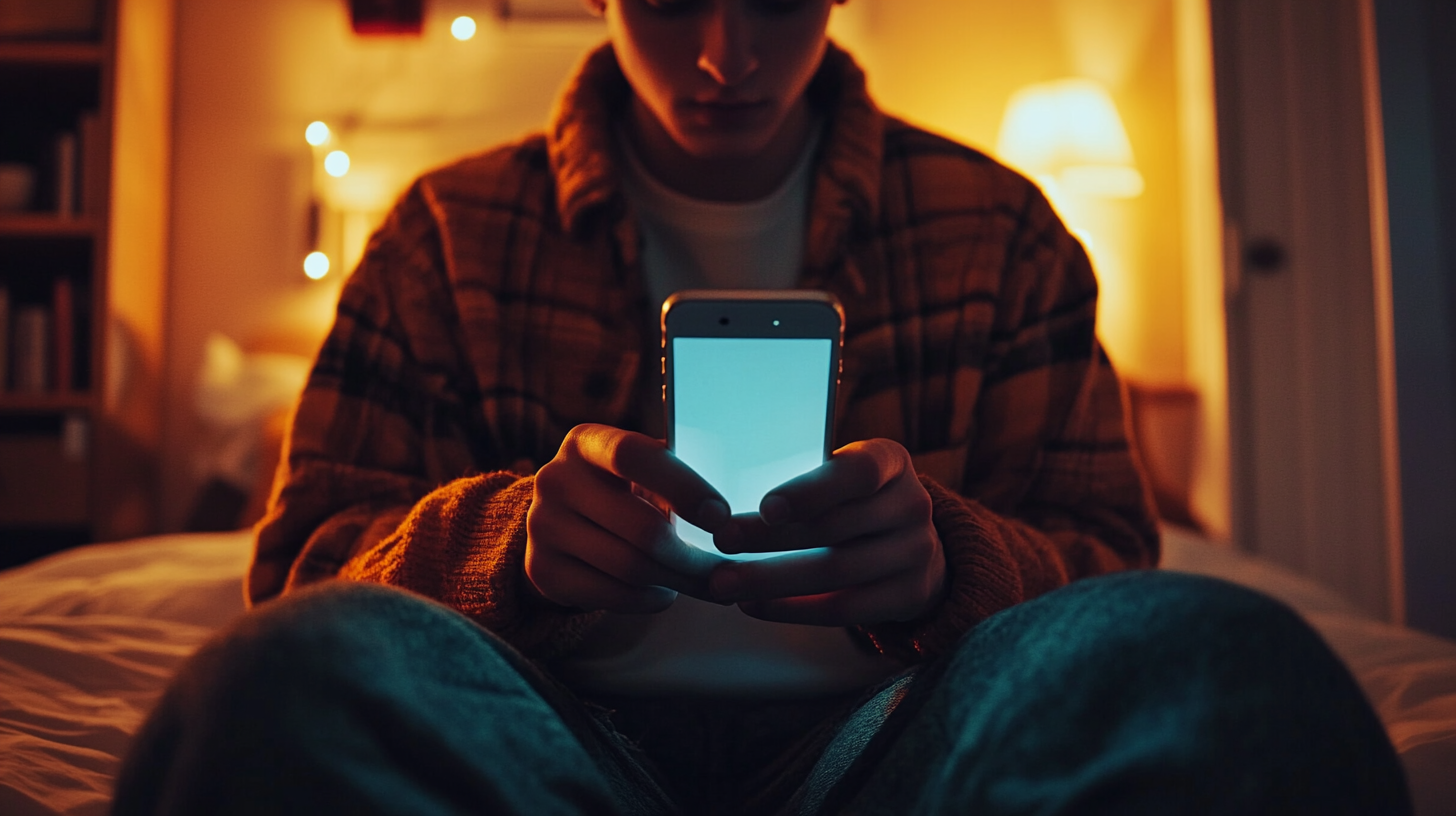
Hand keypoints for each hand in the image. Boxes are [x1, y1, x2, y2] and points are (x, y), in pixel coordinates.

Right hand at [526, 424, 730, 613]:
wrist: (560, 522)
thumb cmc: (621, 489)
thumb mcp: (639, 469)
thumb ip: (674, 476)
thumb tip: (725, 516)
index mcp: (585, 442)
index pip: (634, 456)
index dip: (683, 487)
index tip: (721, 517)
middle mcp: (555, 479)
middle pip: (642, 529)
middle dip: (692, 557)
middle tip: (721, 570)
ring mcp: (542, 526)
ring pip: (631, 567)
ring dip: (675, 581)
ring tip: (697, 580)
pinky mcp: (542, 570)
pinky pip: (612, 595)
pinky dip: (649, 599)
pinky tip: (664, 591)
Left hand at [708, 439, 946, 625]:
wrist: (912, 543)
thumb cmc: (854, 499)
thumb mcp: (844, 474)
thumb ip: (806, 479)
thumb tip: (725, 499)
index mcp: (891, 461)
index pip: (858, 473)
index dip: (812, 491)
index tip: (766, 508)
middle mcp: (912, 505)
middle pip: (836, 527)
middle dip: (770, 537)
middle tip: (721, 542)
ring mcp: (917, 553)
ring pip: (835, 571)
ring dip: (772, 579)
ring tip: (723, 582)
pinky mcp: (910, 596)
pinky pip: (844, 608)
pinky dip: (793, 608)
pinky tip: (754, 604)